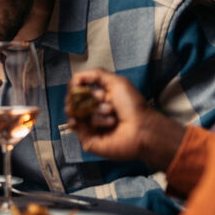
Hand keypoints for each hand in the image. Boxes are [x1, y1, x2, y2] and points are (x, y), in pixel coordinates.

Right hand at [66, 69, 184, 170]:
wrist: (141, 129)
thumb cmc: (133, 106)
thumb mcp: (116, 82)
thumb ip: (95, 74)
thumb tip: (74, 80)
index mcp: (99, 99)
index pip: (77, 91)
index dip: (78, 88)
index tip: (87, 88)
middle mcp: (93, 112)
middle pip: (73, 101)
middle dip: (84, 98)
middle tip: (102, 100)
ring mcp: (89, 126)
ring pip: (76, 113)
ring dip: (94, 112)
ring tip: (111, 117)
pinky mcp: (87, 139)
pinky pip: (76, 127)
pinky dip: (78, 122)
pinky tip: (79, 121)